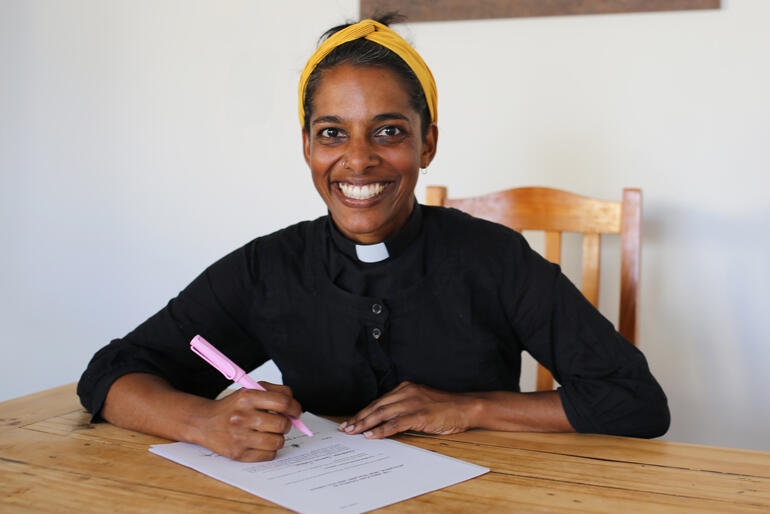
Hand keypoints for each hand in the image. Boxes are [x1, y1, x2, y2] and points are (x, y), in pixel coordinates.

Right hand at [192, 382, 302, 461]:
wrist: (204, 422)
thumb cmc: (232, 406)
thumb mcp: (250, 390)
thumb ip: (275, 392)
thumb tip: (294, 406)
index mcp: (247, 397)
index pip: (283, 402)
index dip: (295, 407)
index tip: (296, 412)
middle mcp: (243, 416)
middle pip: (282, 424)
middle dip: (287, 424)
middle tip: (281, 423)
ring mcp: (239, 437)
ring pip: (278, 441)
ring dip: (278, 437)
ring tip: (270, 433)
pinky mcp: (238, 453)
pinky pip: (269, 455)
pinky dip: (270, 449)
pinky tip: (262, 442)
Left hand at [338, 381, 479, 438]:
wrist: (466, 407)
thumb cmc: (446, 408)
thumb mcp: (422, 402)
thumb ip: (405, 407)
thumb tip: (386, 421)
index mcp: (406, 388)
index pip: (379, 401)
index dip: (363, 411)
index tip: (351, 420)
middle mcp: (407, 392)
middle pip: (376, 406)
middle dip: (359, 418)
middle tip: (345, 428)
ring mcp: (413, 403)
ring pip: (382, 413)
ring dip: (365, 423)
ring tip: (352, 432)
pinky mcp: (419, 415)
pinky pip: (395, 423)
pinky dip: (381, 430)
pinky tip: (370, 435)